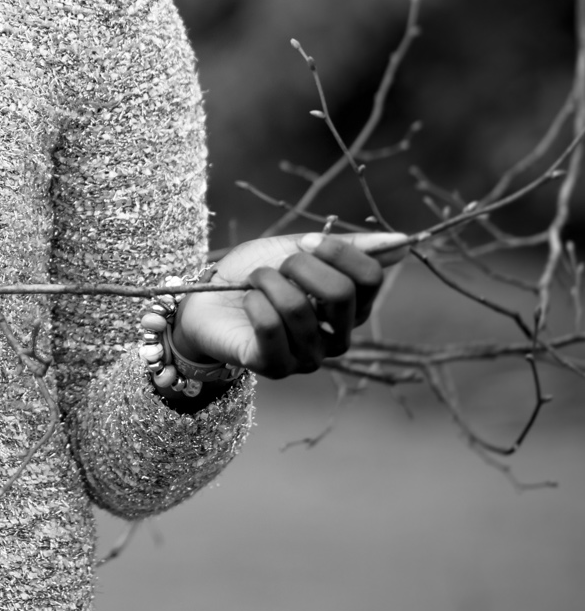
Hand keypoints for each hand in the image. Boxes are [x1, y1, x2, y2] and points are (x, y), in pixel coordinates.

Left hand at [172, 231, 407, 378]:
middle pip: (341, 293)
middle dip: (300, 265)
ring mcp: (309, 357)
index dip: (337, 251)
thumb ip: (347, 247)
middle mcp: (337, 337)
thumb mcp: (298, 250)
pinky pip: (271, 328)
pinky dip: (254, 304)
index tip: (306, 243)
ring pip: (299, 309)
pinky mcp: (276, 368)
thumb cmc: (255, 273)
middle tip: (277, 266)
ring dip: (268, 282)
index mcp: (350, 308)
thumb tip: (404, 242)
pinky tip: (247, 302)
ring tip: (254, 282)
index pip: (369, 278)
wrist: (205, 300)